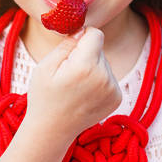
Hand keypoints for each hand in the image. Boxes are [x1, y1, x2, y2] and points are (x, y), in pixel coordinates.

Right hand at [25, 26, 121, 141]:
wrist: (52, 130)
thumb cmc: (44, 96)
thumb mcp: (45, 66)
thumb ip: (67, 44)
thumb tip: (83, 30)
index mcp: (85, 66)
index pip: (95, 33)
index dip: (82, 37)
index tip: (72, 48)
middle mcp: (104, 77)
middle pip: (99, 48)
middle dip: (86, 54)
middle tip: (68, 74)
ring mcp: (113, 89)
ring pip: (105, 62)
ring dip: (93, 68)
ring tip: (76, 86)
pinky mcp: (117, 98)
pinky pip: (109, 76)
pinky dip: (99, 81)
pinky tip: (85, 94)